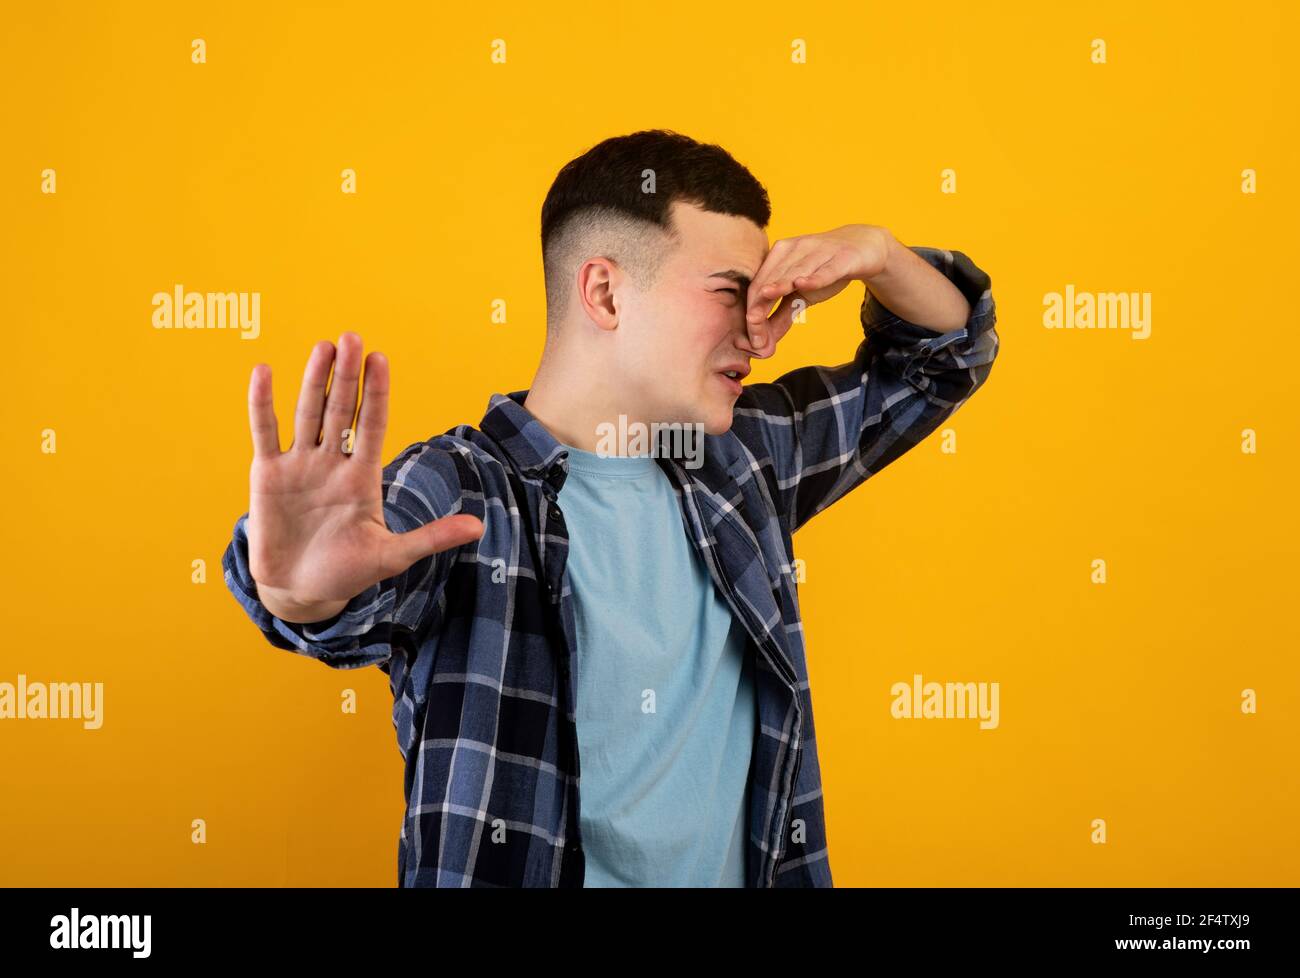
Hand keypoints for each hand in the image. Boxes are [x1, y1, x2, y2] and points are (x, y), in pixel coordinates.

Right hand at [244, 332, 483, 622]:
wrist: (300, 591)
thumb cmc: (348, 571)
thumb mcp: (392, 556)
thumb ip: (431, 538)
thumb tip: (479, 528)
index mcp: (363, 476)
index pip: (373, 424)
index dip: (377, 393)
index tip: (381, 359)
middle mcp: (332, 462)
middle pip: (341, 410)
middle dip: (347, 375)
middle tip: (352, 337)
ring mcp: (300, 465)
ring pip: (307, 413)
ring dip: (315, 380)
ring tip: (323, 347)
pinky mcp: (268, 474)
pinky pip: (265, 432)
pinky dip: (262, 403)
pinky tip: (263, 371)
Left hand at [743, 224, 891, 356]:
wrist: (864, 246)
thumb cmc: (826, 269)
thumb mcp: (802, 294)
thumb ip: (782, 315)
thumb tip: (764, 343)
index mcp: (780, 255)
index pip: (760, 283)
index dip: (752, 308)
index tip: (748, 334)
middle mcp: (796, 249)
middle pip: (772, 279)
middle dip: (761, 306)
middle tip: (752, 329)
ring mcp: (819, 251)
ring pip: (795, 271)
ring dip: (779, 288)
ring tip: (764, 302)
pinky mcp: (842, 257)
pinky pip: (826, 269)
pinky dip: (814, 277)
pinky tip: (801, 284)